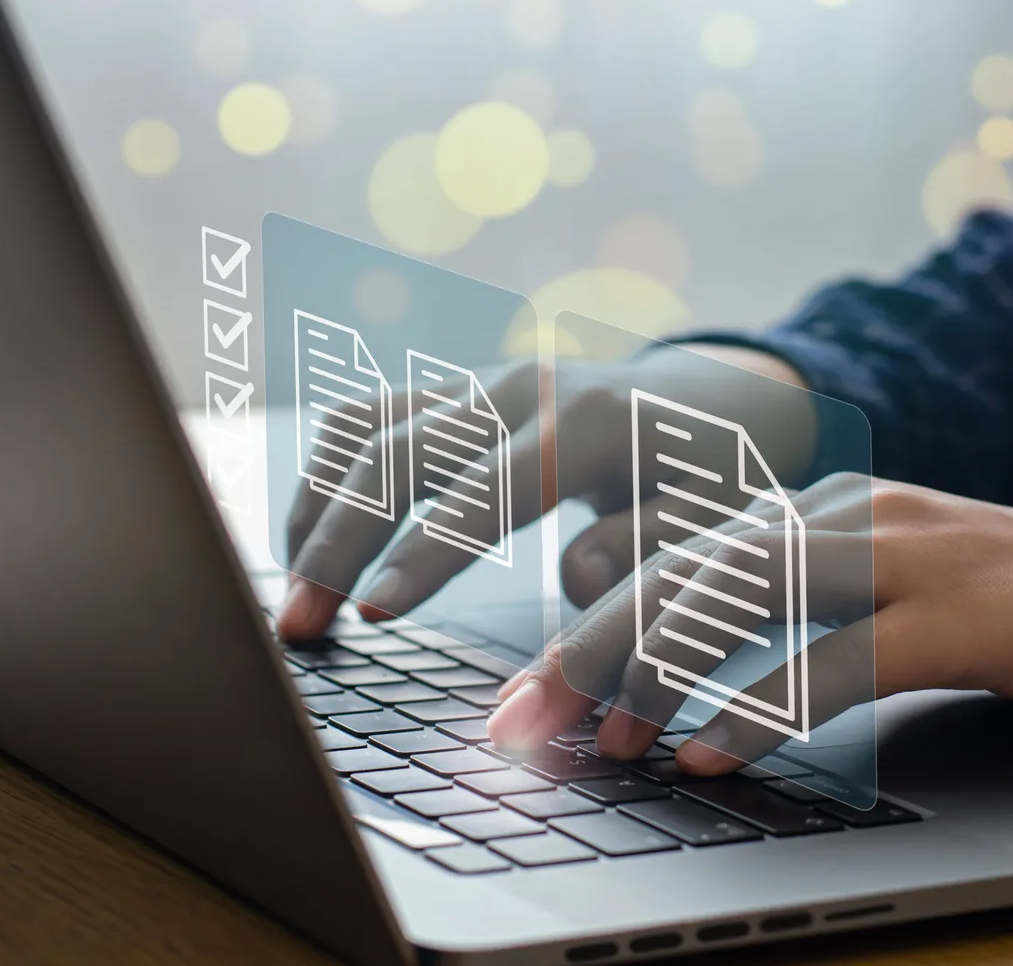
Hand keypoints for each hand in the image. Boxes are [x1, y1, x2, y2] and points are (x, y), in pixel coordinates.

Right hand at [275, 346, 815, 639]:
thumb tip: (577, 578)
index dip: (424, 553)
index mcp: (587, 425)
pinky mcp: (454, 394)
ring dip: (316, 509)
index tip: (372, 615)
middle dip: (338, 540)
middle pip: (398, 452)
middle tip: (297, 627)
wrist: (716, 398)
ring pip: (364, 427)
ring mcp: (478, 384)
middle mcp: (518, 391)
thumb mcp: (720, 518)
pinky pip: (366, 421)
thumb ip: (653, 549)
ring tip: (293, 594)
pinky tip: (312, 544)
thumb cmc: (716, 472)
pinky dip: (326, 480)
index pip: (486, 491)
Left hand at [488, 474, 1012, 773]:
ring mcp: (912, 555)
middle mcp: (852, 514)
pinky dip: (765, 707)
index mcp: (824, 508)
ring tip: (596, 736)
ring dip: (660, 667)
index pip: (677, 548)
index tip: (528, 687)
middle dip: (590, 642)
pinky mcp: (970, 612)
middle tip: (520, 719)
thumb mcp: (889, 595)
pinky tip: (710, 754)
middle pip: (688, 566)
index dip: (590, 614)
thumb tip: (681, 675)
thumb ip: (793, 612)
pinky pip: (843, 657)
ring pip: (749, 591)